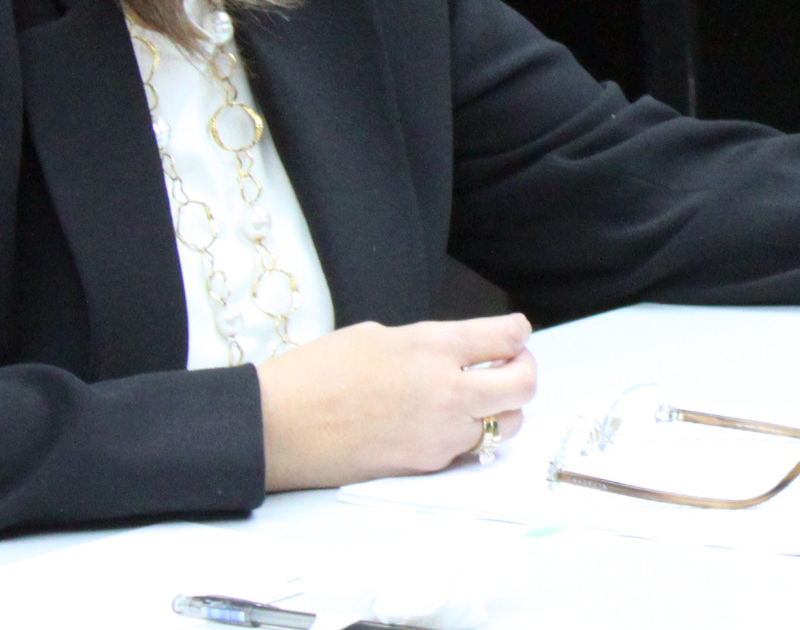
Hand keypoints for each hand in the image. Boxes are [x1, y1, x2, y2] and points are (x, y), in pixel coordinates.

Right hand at [259, 312, 536, 491]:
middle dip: (523, 371)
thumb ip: (429, 343)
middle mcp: (446, 390)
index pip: (508, 336)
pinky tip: (446, 423)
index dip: (517, 332)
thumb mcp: (378, 335)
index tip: (513, 334)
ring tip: (477, 398)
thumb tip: (459, 352)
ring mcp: (438, 435)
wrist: (276, 427)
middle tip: (508, 366)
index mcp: (433, 346)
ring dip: (501, 408)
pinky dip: (469, 436)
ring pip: (505, 424)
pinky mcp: (424, 466)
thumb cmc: (316, 372)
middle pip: (523, 385)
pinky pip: (468, 451)